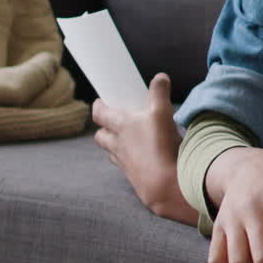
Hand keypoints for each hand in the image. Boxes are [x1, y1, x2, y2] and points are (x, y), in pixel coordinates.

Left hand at [93, 73, 196, 224]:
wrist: (164, 184)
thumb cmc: (160, 146)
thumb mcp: (163, 113)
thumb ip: (160, 93)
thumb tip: (159, 77)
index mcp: (121, 126)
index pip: (99, 113)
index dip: (98, 106)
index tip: (101, 101)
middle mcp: (117, 144)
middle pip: (100, 135)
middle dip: (104, 128)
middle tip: (115, 121)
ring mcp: (123, 162)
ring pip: (111, 151)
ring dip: (115, 144)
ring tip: (129, 139)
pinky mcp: (132, 176)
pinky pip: (124, 165)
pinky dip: (128, 159)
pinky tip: (141, 158)